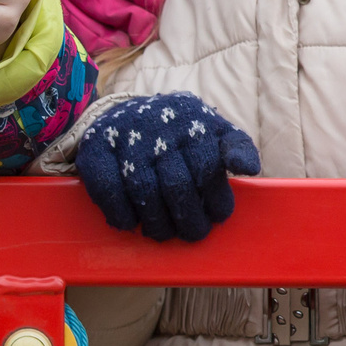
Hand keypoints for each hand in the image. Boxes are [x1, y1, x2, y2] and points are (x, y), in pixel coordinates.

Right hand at [75, 93, 260, 241]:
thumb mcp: (216, 132)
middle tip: (193, 233)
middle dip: (188, 217)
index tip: (218, 216)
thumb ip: (237, 149)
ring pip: (144, 191)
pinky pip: (108, 189)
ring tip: (164, 232)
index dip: (216, 197)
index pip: (209, 165)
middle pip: (176, 184)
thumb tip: (249, 168)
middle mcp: (158, 125)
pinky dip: (121, 214)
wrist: (128, 112)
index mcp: (193, 120)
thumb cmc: (183, 132)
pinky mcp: (96, 149)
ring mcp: (125, 136)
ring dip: (156, 222)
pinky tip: (131, 224)